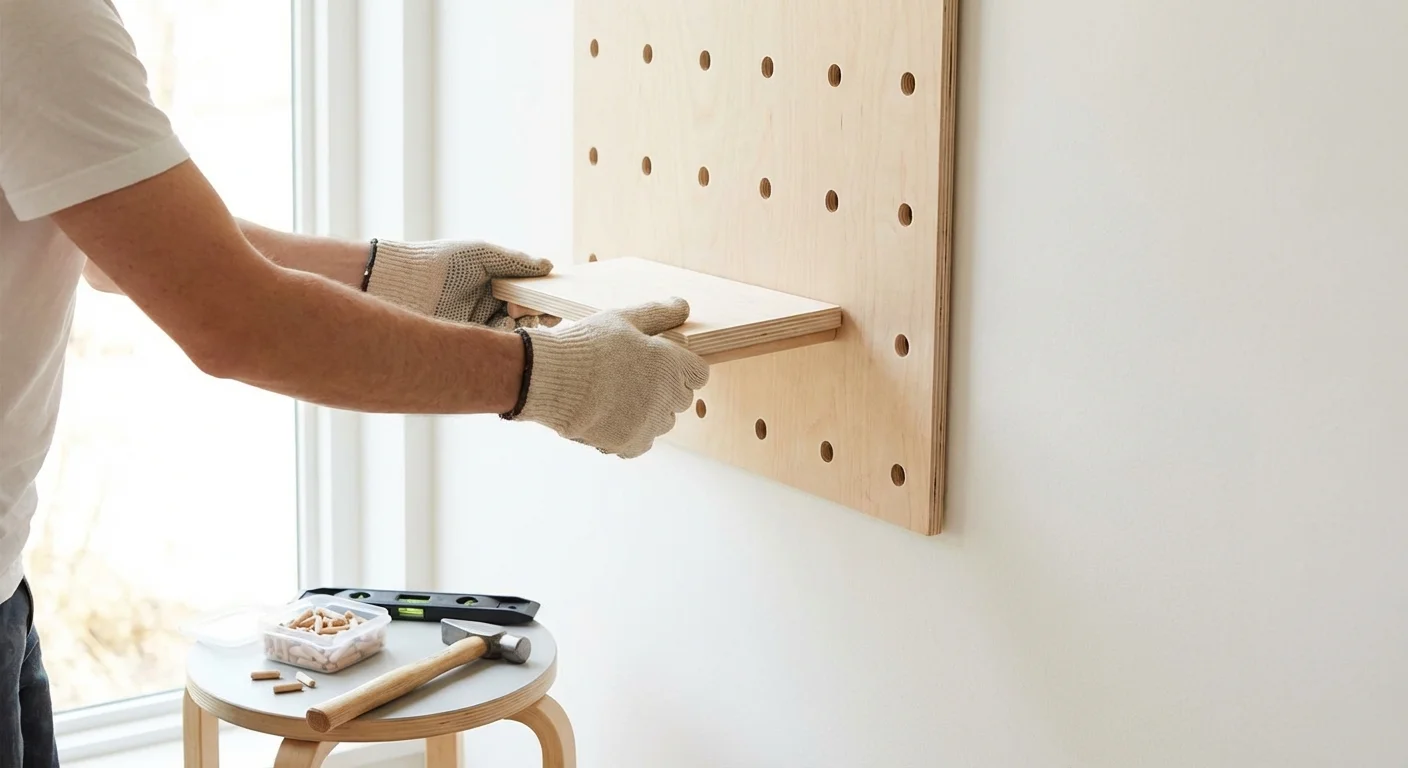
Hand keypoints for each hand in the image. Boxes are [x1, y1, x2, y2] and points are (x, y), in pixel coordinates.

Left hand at [365, 239, 554, 328]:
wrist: (405, 282)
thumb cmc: (443, 262)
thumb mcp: (482, 255)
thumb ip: (516, 261)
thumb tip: (549, 266)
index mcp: (496, 283)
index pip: (529, 294)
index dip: (543, 300)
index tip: (553, 303)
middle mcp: (491, 304)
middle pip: (526, 315)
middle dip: (537, 316)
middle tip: (534, 313)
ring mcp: (479, 323)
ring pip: (513, 330)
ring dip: (522, 327)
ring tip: (517, 318)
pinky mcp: (466, 338)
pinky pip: (493, 341)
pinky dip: (505, 338)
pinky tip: (507, 330)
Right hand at [510, 298, 709, 457]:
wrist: (551, 379)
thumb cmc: (587, 344)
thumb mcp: (623, 319)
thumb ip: (659, 314)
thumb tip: (684, 305)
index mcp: (671, 364)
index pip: (699, 373)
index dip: (682, 367)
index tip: (662, 364)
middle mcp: (667, 396)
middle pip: (682, 398)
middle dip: (665, 388)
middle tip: (632, 377)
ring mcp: (650, 423)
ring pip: (663, 421)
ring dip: (649, 411)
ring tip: (617, 395)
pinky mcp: (631, 443)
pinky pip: (643, 441)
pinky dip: (631, 431)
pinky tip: (610, 414)